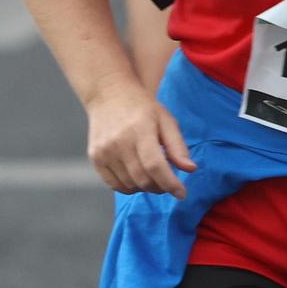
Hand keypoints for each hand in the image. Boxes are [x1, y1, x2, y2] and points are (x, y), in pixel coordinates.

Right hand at [84, 79, 196, 197]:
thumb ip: (177, 146)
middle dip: (160, 188)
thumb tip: (191, 169)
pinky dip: (129, 187)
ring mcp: (104, 151)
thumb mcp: (166, 120)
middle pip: (142, 179)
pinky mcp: (95, 158)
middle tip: (169, 184)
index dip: (170, 183)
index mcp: (140, 129)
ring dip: (146, 188)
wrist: (109, 94)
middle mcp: (119, 142)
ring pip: (129, 185)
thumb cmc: (143, 108)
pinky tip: (138, 178)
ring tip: (154, 177)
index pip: (155, 166)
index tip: (182, 193)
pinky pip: (114, 184)